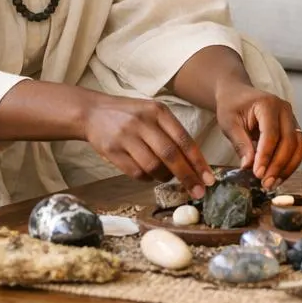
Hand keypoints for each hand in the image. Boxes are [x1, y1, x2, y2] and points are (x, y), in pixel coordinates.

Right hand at [82, 95, 215, 196]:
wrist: (92, 112)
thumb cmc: (130, 115)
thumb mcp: (152, 113)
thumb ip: (171, 132)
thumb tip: (195, 162)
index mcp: (158, 111)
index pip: (183, 139)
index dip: (198, 161)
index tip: (209, 179)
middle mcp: (143, 122)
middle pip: (170, 154)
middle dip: (187, 176)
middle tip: (198, 191)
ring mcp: (126, 136)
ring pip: (153, 166)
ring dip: (165, 177)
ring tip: (167, 177)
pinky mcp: (112, 150)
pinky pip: (136, 172)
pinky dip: (147, 178)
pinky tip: (149, 175)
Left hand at [213, 81, 301, 189]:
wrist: (238, 94)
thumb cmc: (232, 106)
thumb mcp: (229, 123)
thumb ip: (240, 143)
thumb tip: (249, 166)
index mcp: (268, 104)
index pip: (271, 133)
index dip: (266, 155)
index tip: (258, 174)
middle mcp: (285, 110)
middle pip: (289, 141)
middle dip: (278, 165)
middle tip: (265, 183)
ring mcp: (292, 118)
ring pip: (298, 146)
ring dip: (287, 167)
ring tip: (273, 183)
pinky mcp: (293, 128)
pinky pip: (298, 148)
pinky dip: (290, 164)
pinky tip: (278, 176)